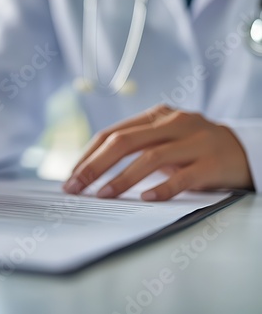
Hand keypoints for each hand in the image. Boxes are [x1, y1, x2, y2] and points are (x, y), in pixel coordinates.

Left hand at [63, 105, 252, 200]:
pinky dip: (162, 188)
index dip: (89, 155)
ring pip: (150, 157)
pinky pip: (183, 177)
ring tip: (103, 195)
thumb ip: (135, 146)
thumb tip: (91, 169)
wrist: (243, 149)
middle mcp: (173, 124)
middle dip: (95, 166)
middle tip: (76, 187)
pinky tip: (145, 198)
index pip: (112, 133)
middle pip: (124, 142)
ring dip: (122, 178)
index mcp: (156, 116)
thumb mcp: (163, 138)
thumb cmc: (192, 147)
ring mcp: (194, 142)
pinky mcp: (212, 163)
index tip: (72, 176)